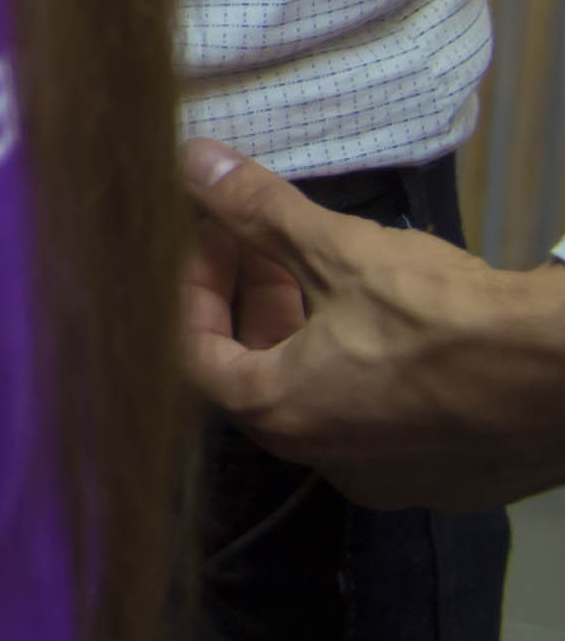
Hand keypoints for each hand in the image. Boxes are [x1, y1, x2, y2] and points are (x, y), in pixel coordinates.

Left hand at [181, 139, 564, 510]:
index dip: (191, 290)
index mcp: (283, 415)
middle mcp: (327, 462)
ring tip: (325, 273)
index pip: (193, 356)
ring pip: (322, 402)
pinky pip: (382, 425)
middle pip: (257, 379)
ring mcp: (393, 479)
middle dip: (253, 305)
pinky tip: (394, 328)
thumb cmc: (446, 318)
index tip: (211, 240)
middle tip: (263, 245)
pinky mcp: (449, 480)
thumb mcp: (339, 250)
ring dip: (309, 338)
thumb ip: (256, 209)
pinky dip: (366, 375)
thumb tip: (193, 160)